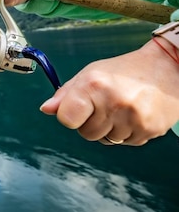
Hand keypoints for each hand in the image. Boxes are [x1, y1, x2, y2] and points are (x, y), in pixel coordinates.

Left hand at [40, 38, 178, 145]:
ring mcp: (133, 118)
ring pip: (106, 140)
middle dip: (90, 122)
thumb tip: (46, 109)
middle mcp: (113, 102)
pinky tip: (134, 114)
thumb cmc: (123, 71)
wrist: (166, 68)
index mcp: (93, 85)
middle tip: (104, 105)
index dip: (69, 116)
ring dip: (110, 129)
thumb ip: (66, 94)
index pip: (66, 119)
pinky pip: (127, 143)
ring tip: (121, 108)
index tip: (76, 109)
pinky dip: (127, 132)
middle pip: (86, 133)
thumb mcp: (90, 74)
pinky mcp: (150, 129)